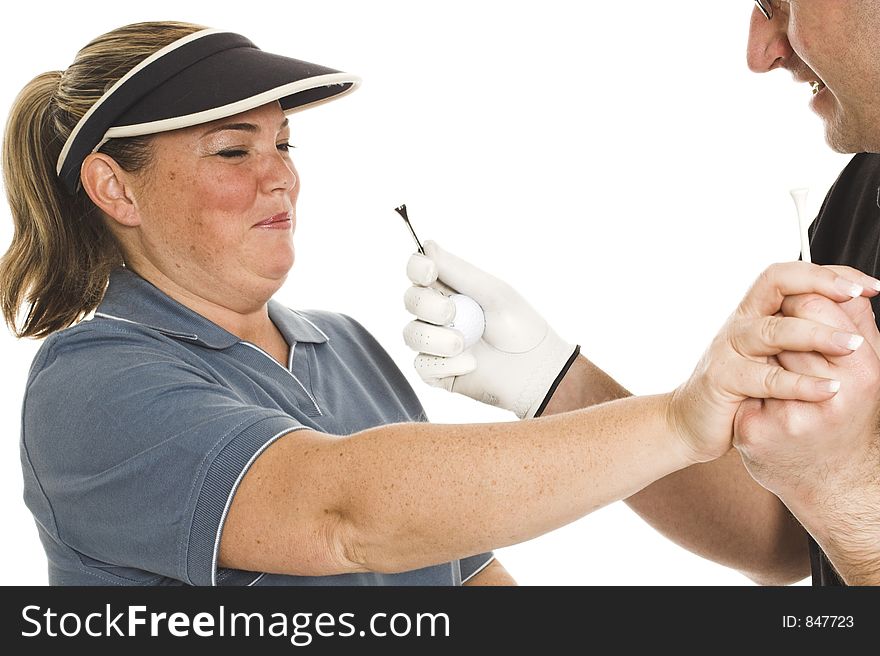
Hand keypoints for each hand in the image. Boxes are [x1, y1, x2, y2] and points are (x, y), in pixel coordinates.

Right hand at [403, 241, 577, 417]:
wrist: (535, 368)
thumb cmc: (520, 327)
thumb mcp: (492, 292)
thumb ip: (457, 271)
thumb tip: (428, 245)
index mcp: (450, 290)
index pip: (418, 272)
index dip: (417, 269)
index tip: (430, 271)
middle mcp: (437, 314)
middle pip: (410, 300)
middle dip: (429, 306)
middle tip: (453, 313)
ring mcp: (435, 343)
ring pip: (412, 334)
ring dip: (438, 339)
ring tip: (465, 344)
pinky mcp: (436, 371)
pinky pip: (422, 365)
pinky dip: (447, 364)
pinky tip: (471, 363)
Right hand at [668, 262, 879, 462]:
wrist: (695, 421)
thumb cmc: (741, 388)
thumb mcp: (777, 355)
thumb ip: (807, 332)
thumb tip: (853, 311)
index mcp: (757, 312)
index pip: (791, 275)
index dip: (829, 274)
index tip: (867, 285)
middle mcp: (741, 322)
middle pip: (776, 285)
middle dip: (820, 285)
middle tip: (856, 295)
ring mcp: (729, 348)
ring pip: (772, 330)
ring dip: (816, 334)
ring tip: (850, 346)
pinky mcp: (722, 379)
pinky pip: (764, 377)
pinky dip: (799, 383)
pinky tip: (827, 389)